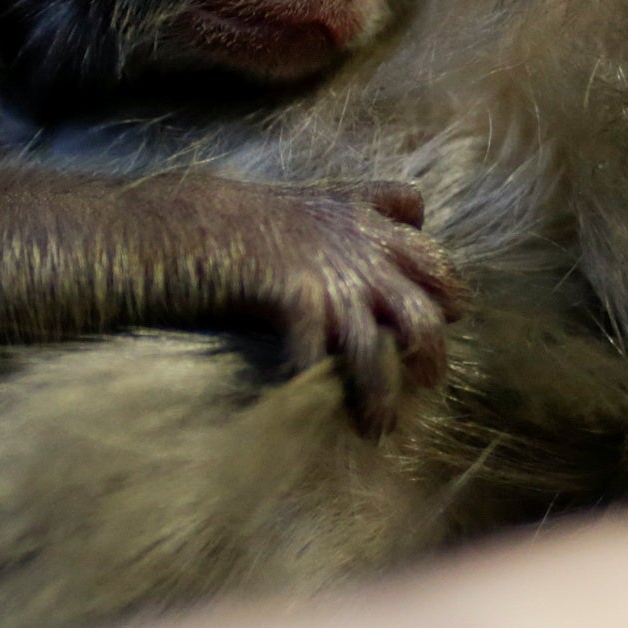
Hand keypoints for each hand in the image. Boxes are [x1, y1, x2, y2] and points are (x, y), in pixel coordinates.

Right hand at [258, 180, 466, 433]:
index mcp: (367, 222)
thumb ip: (362, 206)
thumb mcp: (314, 199)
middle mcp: (358, 250)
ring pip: (378, 352)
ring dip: (381, 397)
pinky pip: (316, 359)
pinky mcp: (292, 297)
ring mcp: (327, 277)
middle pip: (423, 313)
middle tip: (423, 384)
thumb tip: (415, 210)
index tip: (443, 317)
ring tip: (379, 429)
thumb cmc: (242, 218)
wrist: (181, 219)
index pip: (435, 258)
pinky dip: (315, 389)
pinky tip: (309, 410)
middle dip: (427, 356)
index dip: (445, 291)